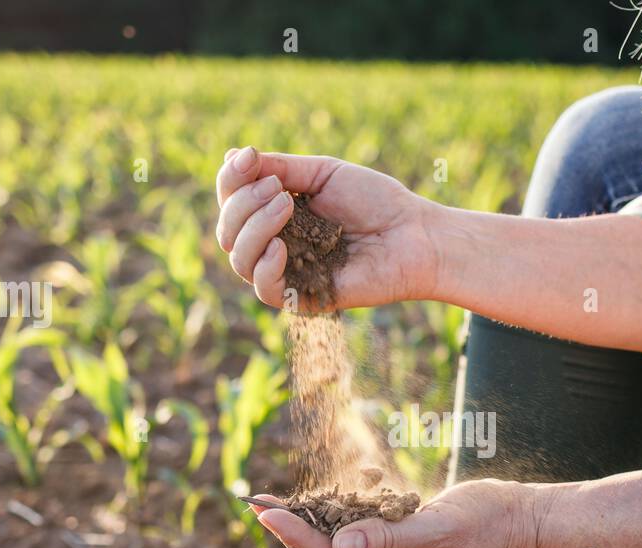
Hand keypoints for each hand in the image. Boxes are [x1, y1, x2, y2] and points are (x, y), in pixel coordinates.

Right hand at [214, 146, 439, 310]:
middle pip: (227, 230)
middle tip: (278, 189)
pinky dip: (264, 265)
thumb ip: (282, 168)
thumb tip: (232, 155)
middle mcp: (275, 243)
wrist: (414, 234)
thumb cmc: (376, 202)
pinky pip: (264, 289)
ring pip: (239, 259)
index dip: (229, 180)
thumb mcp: (325, 173)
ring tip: (284, 205)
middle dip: (243, 204)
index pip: (231, 200)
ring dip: (253, 228)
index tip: (247, 158)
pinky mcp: (303, 297)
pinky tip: (282, 246)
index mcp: (275, 212)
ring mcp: (287, 271)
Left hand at [247, 480, 541, 547]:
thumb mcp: (440, 528)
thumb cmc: (486, 523)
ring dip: (306, 524)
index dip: (301, 538)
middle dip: (293, 531)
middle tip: (255, 505)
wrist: (516, 519)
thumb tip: (339, 543)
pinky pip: (353, 538)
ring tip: (269, 504)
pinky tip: (306, 504)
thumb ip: (390, 537)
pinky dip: (330, 518)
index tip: (270, 515)